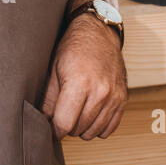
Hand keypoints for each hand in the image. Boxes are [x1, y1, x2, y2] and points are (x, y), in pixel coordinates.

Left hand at [41, 12, 127, 139]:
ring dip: (82, 127)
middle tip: (63, 111)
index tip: (51, 124)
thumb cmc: (74, 47)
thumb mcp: (54, 69)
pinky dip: (98, 126)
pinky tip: (90, 113)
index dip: (54, 128)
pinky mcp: (123, 98)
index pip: (64, 124)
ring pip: (94, 132)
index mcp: (79, 83)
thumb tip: (42, 122)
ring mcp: (114, 96)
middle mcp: (100, 92)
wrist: (99, 32)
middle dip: (67, 125)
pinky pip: (110, 128)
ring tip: (76, 111)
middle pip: (78, 129)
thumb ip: (47, 99)